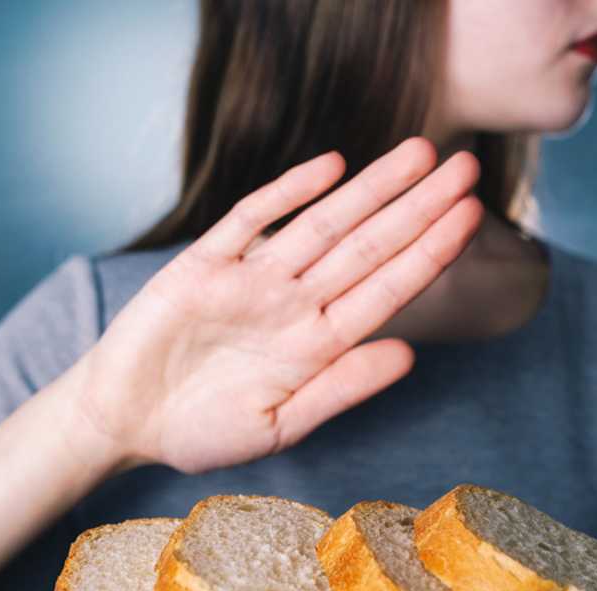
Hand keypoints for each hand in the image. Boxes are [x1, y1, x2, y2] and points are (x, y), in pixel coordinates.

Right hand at [76, 137, 482, 474]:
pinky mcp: (203, 264)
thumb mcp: (278, 425)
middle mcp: (293, 304)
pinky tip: (332, 166)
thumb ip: (340, 389)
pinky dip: (289, 192)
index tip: (473, 220)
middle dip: (418, 207)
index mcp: (317, 345)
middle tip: (467, 168)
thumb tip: (409, 356)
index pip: (387, 290)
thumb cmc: (200, 431)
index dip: (430, 253)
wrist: (123, 421)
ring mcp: (251, 280)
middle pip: (367, 246)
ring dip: (369, 189)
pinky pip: (251, 220)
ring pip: (321, 224)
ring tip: (419, 153)